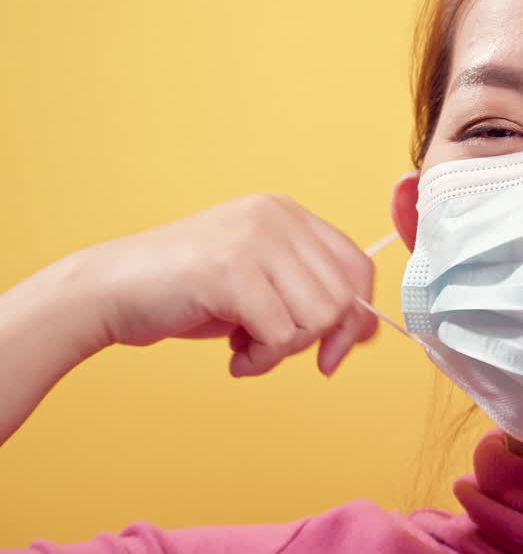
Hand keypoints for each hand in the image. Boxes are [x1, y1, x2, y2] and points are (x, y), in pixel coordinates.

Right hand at [72, 194, 376, 376]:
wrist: (107, 291)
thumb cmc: (186, 294)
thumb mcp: (261, 283)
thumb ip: (308, 294)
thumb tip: (364, 331)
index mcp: (288, 214)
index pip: (357, 266)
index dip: (356, 316)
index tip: (336, 349)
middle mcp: (277, 218)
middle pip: (343, 297)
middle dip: (318, 340)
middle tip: (274, 352)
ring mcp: (255, 240)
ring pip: (318, 318)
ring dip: (285, 351)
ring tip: (247, 349)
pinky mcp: (232, 271)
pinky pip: (281, 335)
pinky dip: (262, 360)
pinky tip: (235, 357)